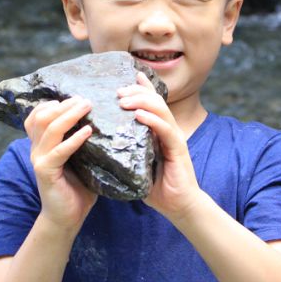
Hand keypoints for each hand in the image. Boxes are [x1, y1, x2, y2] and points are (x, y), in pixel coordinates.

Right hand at [24, 97, 97, 230]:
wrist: (67, 218)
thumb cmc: (77, 187)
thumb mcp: (80, 159)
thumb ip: (83, 141)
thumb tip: (105, 121)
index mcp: (42, 144)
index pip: (37, 115)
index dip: (52, 103)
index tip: (73, 97)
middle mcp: (36, 148)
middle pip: (43, 116)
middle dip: (65, 104)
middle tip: (85, 99)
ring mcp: (39, 159)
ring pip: (50, 128)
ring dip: (69, 115)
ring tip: (86, 107)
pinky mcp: (46, 172)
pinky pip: (59, 151)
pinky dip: (74, 139)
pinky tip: (88, 131)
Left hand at [118, 73, 202, 219]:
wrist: (179, 205)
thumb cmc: (157, 187)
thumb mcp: (136, 165)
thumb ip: (126, 152)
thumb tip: (101, 145)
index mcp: (159, 131)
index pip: (152, 103)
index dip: (142, 87)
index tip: (129, 76)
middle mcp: (168, 130)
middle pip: (155, 100)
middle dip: (136, 91)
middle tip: (117, 92)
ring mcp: (174, 137)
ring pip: (160, 109)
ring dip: (141, 101)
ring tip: (123, 101)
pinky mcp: (178, 148)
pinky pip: (165, 129)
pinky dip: (152, 120)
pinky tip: (139, 116)